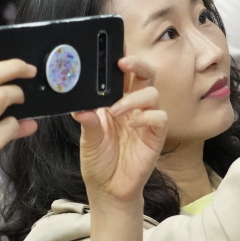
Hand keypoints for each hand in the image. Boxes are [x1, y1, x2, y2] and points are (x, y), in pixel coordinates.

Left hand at [74, 62, 166, 208]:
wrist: (107, 189)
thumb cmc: (98, 161)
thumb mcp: (87, 139)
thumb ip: (87, 120)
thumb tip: (80, 105)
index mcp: (115, 101)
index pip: (123, 75)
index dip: (122, 60)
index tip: (112, 51)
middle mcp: (133, 107)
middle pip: (145, 75)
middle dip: (137, 65)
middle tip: (122, 63)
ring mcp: (146, 120)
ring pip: (152, 93)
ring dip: (134, 97)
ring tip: (116, 110)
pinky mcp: (156, 136)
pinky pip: (160, 117)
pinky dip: (147, 116)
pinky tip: (132, 124)